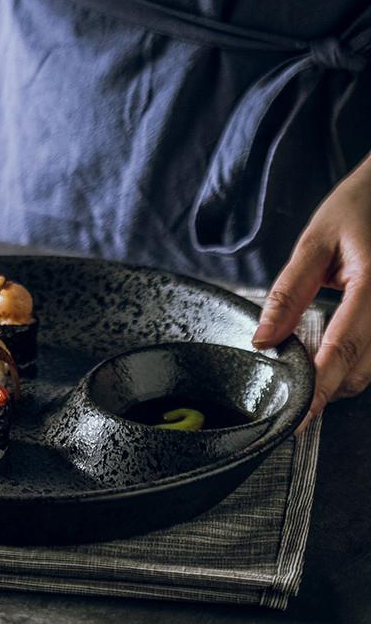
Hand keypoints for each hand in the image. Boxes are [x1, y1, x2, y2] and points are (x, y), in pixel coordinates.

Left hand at [253, 156, 370, 433]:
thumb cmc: (358, 207)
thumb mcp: (314, 242)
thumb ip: (288, 293)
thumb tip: (263, 339)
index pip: (344, 347)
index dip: (321, 386)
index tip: (298, 415)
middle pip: (365, 367)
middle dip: (328, 387)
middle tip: (293, 394)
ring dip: (345, 377)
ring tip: (310, 373)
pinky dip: (360, 360)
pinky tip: (337, 354)